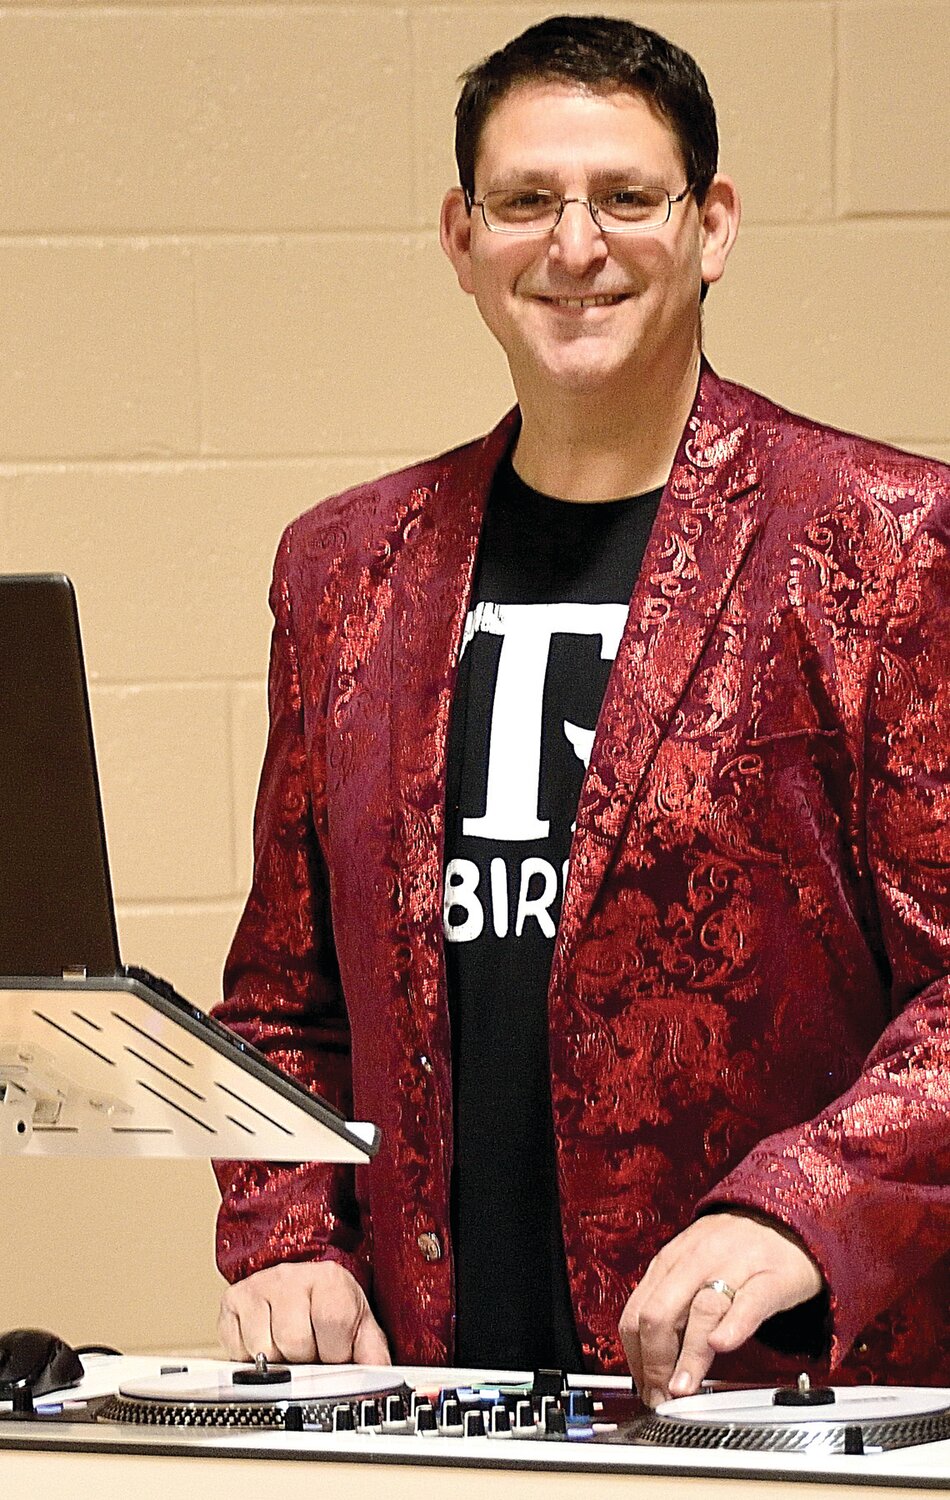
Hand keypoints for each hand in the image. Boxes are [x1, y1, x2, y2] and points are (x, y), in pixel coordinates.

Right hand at [218, 1261, 391, 1365]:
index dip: (335, 1351)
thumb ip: (372, 1354)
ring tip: (288, 1347)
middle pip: (294, 1340)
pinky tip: (266, 1342)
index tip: (336, 1353)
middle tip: (310, 1351)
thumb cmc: (330, 1309)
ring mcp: (258, 1287)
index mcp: (329, 1280)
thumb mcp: (360, 1327)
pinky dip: (251, 1358)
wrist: (298, 1286)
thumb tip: (381, 1380)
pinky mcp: (232, 1301)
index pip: (333, 1323)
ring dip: (278, 1360)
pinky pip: (237, 1350)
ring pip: (265, 1349)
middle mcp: (290, 1277)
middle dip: (305, 1359)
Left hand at [619, 1212, 822, 1407]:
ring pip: (701, 1311)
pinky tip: (722, 1346)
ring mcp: (735, 1265)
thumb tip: (649, 1361)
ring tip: (682, 1388)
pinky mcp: (773, 1275)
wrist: (787, 1218)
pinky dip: (734, 1325)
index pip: (637, 1312)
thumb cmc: (736, 1248)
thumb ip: (672, 1305)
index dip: (635, 1357)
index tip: (643, 1388)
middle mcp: (697, 1260)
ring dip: (688, 1357)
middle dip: (655, 1362)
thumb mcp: (692, 1267)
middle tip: (661, 1397)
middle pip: (660, 1313)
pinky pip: (750, 1301)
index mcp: (671, 1261)